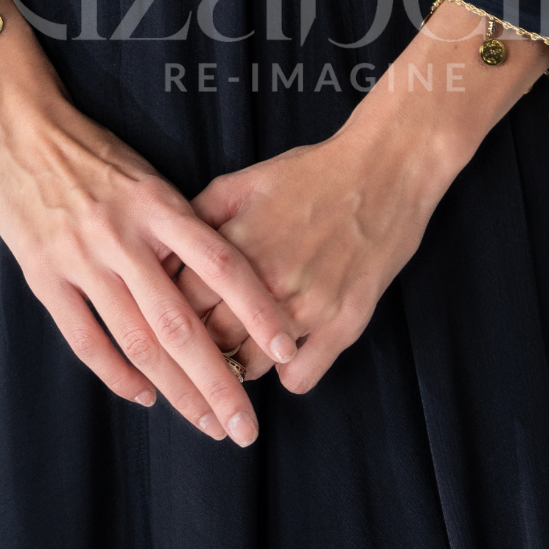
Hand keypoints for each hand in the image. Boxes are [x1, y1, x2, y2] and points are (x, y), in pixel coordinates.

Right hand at [0, 0, 297, 444]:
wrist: (18, 129)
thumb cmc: (92, 152)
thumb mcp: (145, 174)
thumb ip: (177, 223)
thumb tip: (220, 276)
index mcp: (158, 204)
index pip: (221, 262)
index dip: (256, 306)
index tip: (285, 346)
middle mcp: (125, 235)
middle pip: (181, 322)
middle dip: (218, 380)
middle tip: (245, 425)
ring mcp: (83, 259)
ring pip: (138, 341)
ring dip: (175, 390)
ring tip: (205, 423)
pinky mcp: (45, 277)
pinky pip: (86, 339)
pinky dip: (117, 374)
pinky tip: (143, 396)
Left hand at [178, 3, 548, 391]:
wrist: (383, 169)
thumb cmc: (311, 173)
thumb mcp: (243, 181)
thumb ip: (199, 214)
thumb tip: (165, 250)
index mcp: (236, 247)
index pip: (181, 304)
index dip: (173, 313)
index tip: (174, 317)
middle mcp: (268, 282)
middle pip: (211, 342)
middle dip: (201, 346)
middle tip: (204, 343)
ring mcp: (308, 308)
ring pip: (251, 367)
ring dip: (241, 365)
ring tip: (242, 352)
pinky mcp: (344, 323)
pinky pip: (299, 378)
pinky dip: (287, 375)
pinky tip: (284, 356)